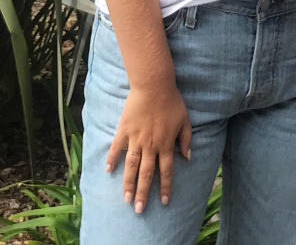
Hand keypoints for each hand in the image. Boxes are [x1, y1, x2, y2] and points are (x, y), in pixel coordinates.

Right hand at [105, 83, 192, 212]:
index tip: (163, 201)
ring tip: (126, 199)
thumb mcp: (185, 120)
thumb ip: (186, 140)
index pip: (166, 171)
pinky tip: (108, 171)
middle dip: (143, 193)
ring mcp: (136, 139)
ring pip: (131, 166)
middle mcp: (150, 145)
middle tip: (139, 209)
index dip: (165, 187)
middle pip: (146, 174)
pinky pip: (116, 148)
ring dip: (128, 184)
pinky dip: (111, 159)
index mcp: (166, 144)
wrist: (154, 85)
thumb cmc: (171, 101)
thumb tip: (187, 157)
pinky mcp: (124, 130)